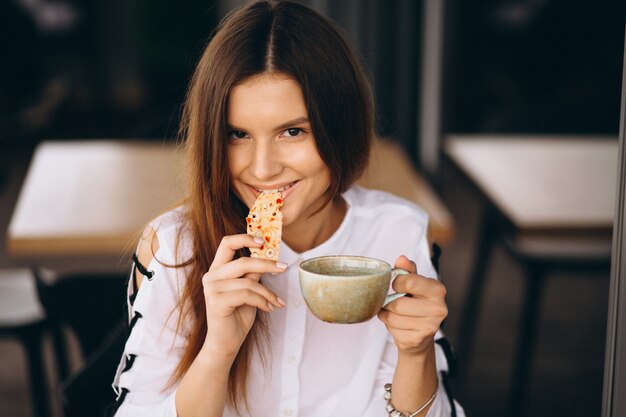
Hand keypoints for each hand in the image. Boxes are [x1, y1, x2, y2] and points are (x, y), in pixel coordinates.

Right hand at [201, 234, 286, 360]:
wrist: (226, 343)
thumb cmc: (238, 315)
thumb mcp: (248, 290)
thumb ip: (252, 274)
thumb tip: (269, 257)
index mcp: (217, 269)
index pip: (227, 243)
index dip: (245, 238)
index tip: (263, 240)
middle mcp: (211, 276)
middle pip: (243, 262)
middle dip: (267, 265)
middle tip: (284, 268)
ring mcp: (211, 289)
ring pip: (249, 282)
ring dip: (268, 293)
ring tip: (276, 301)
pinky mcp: (216, 302)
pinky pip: (247, 295)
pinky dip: (262, 301)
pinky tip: (269, 308)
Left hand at [377, 255, 447, 355]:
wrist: (420, 336)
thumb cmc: (416, 304)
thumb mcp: (414, 284)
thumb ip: (407, 270)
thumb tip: (402, 259)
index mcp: (438, 290)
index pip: (407, 282)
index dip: (396, 284)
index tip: (398, 287)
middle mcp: (438, 308)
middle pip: (398, 303)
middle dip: (389, 303)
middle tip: (392, 303)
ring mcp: (430, 326)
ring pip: (392, 317)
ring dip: (387, 315)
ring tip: (394, 313)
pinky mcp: (418, 340)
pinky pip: (393, 330)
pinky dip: (390, 326)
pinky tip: (398, 325)